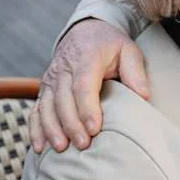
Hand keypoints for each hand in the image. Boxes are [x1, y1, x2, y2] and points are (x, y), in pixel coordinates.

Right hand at [31, 19, 149, 152]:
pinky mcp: (44, 89)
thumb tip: (143, 96)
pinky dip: (36, 128)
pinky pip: (36, 110)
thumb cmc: (110, 45)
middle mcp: (63, 69)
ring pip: (47, 106)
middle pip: (63, 100)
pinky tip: (40, 147)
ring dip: (52, 129)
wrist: (85, 31)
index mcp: (85, 59)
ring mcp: (50, 79)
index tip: (94, 128)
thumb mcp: (128, 50)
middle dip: (71, 124)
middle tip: (83, 144)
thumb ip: (135, 72)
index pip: (83, 86)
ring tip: (62, 148)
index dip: (87, 108)